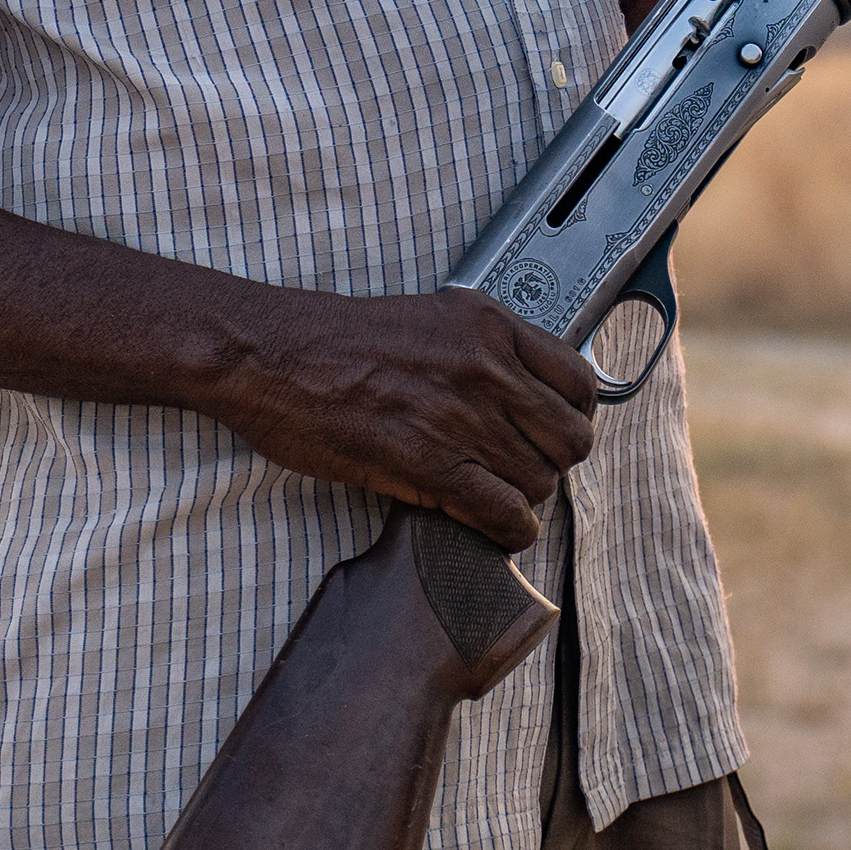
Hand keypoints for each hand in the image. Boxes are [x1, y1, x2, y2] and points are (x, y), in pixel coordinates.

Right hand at [203, 288, 599, 549]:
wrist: (272, 355)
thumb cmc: (338, 341)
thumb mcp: (430, 319)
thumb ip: (483, 350)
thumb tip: (522, 395)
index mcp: (490, 325)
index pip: (578, 382)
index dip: (572, 417)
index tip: (550, 432)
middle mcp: (486, 368)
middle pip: (569, 440)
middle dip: (552, 463)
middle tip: (521, 471)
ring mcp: (461, 417)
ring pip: (540, 482)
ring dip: (524, 499)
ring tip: (494, 498)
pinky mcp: (429, 465)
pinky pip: (505, 513)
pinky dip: (507, 530)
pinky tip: (491, 528)